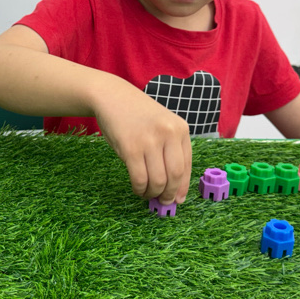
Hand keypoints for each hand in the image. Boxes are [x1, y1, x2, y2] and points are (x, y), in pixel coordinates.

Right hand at [93, 82, 191, 204]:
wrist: (112, 96)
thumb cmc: (137, 115)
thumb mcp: (162, 126)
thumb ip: (170, 150)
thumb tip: (174, 188)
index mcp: (181, 129)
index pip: (187, 165)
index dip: (183, 187)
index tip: (178, 199)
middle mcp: (169, 133)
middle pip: (175, 175)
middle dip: (169, 194)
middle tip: (162, 202)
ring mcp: (150, 140)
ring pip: (157, 180)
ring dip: (152, 193)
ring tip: (147, 194)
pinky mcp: (130, 147)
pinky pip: (139, 178)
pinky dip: (139, 189)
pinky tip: (137, 188)